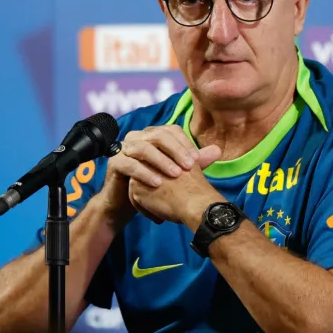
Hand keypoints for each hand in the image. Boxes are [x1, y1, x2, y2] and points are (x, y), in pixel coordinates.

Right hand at [95, 125, 219, 227]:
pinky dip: (144, 172)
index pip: (171, 130)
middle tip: (189, 166)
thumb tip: (217, 150)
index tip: (197, 160)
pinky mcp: (114, 162)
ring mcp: (123, 148)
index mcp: (152, 135)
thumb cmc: (153, 183)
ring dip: (161, 161)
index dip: (185, 143)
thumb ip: (193, 160)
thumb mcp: (175, 171)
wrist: (127, 202)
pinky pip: (129, 164)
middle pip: (158, 135)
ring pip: (143, 148)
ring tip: (175, 174)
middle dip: (176, 150)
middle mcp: (137, 137)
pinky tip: (157, 183)